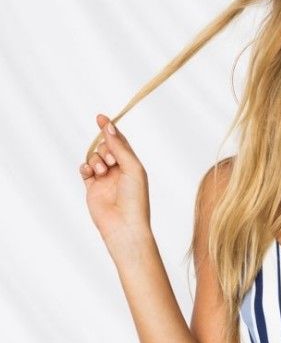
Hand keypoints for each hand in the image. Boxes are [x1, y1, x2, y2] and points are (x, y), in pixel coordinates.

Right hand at [79, 114, 150, 251]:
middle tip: (111, 162)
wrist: (124, 225)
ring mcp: (104, 179)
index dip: (110, 129)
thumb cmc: (135, 199)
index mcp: (132, 166)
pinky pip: (84, 170)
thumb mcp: (132, 168)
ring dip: (96, 160)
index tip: (100, 117)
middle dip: (105, 149)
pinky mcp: (92, 188)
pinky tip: (90, 172)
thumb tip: (108, 126)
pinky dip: (85, 167)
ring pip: (93, 157)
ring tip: (102, 172)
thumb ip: (120, 147)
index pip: (120, 142)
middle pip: (105, 148)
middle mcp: (118, 171)